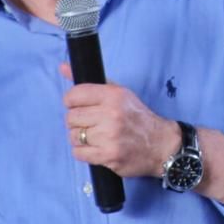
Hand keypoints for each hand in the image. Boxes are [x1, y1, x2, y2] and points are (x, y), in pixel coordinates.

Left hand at [60, 64, 179, 177]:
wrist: (160, 144)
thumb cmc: (137, 117)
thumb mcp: (119, 93)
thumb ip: (90, 82)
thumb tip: (62, 67)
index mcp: (113, 95)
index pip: (74, 95)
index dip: (71, 102)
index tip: (77, 106)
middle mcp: (111, 114)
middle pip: (71, 117)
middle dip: (76, 121)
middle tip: (89, 123)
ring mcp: (109, 136)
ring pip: (73, 136)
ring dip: (80, 138)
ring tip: (94, 136)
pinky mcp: (108, 156)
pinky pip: (78, 153)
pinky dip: (83, 152)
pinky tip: (95, 147)